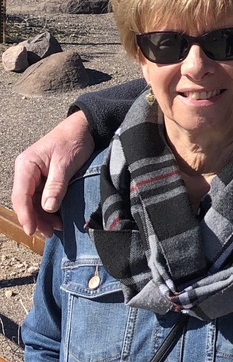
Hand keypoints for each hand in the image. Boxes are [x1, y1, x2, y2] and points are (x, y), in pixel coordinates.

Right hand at [11, 111, 93, 236]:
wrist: (83, 128)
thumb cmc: (73, 141)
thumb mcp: (66, 163)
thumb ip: (56, 185)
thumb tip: (47, 208)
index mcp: (26, 165)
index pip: (21, 195)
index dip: (25, 215)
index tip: (32, 231)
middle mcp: (26, 171)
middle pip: (26, 201)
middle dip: (36, 219)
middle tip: (50, 234)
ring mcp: (34, 175)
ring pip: (33, 202)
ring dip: (43, 216)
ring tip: (56, 229)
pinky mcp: (44, 178)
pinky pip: (42, 197)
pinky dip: (48, 209)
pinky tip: (57, 218)